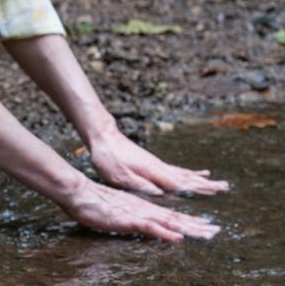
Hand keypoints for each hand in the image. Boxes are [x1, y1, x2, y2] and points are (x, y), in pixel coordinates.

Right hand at [60, 175, 220, 241]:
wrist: (78, 193)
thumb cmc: (94, 204)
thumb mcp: (118, 212)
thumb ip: (133, 217)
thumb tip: (145, 223)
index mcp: (144, 208)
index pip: (171, 216)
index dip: (190, 222)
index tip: (208, 227)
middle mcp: (145, 210)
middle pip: (176, 219)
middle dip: (197, 226)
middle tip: (216, 232)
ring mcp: (137, 214)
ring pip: (168, 222)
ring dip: (189, 228)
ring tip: (207, 233)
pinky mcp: (128, 219)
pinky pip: (150, 228)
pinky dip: (165, 233)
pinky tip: (177, 237)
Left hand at [88, 128, 229, 195]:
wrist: (103, 136)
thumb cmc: (108, 157)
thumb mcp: (118, 175)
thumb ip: (139, 184)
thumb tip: (160, 194)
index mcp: (152, 171)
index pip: (178, 183)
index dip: (195, 189)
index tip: (214, 193)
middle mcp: (159, 167)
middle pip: (187, 178)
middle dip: (206, 184)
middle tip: (226, 187)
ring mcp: (158, 164)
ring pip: (185, 174)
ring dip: (203, 180)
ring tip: (220, 183)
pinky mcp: (154, 163)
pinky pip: (177, 170)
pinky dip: (191, 173)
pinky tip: (200, 173)